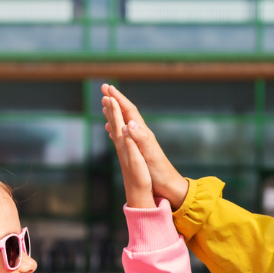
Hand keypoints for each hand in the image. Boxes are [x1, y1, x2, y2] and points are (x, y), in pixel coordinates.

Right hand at [101, 84, 189, 209]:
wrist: (169, 184)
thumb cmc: (160, 171)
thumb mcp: (151, 154)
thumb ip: (141, 138)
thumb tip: (130, 123)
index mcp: (143, 133)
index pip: (129, 111)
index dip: (119, 99)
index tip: (107, 88)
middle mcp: (142, 134)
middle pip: (127, 112)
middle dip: (116, 99)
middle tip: (104, 88)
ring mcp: (140, 140)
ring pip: (125, 120)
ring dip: (115, 110)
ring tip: (105, 103)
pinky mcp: (139, 148)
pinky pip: (125, 132)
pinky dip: (117, 126)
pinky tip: (112, 128)